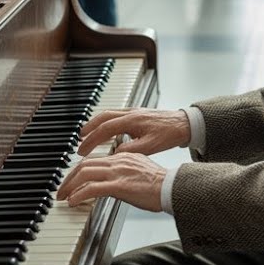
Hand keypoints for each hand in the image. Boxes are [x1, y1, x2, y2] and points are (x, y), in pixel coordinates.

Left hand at [57, 152, 165, 211]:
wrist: (172, 188)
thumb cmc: (161, 185)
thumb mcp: (140, 172)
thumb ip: (125, 173)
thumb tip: (114, 183)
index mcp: (124, 156)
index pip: (95, 160)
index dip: (80, 170)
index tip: (73, 180)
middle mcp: (118, 161)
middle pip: (85, 164)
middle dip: (69, 177)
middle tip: (62, 189)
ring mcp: (117, 172)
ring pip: (84, 173)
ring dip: (69, 185)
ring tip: (63, 196)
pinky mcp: (118, 185)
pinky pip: (91, 188)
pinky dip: (79, 194)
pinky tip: (72, 201)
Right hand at [76, 108, 190, 157]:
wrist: (184, 123)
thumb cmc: (170, 134)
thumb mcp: (150, 147)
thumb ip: (131, 150)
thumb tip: (115, 153)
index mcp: (132, 120)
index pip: (105, 129)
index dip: (92, 140)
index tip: (82, 150)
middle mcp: (131, 113)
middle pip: (102, 117)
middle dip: (89, 128)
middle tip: (79, 139)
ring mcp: (134, 111)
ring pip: (109, 113)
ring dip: (96, 123)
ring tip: (88, 133)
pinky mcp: (138, 113)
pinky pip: (116, 114)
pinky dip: (106, 121)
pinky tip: (107, 130)